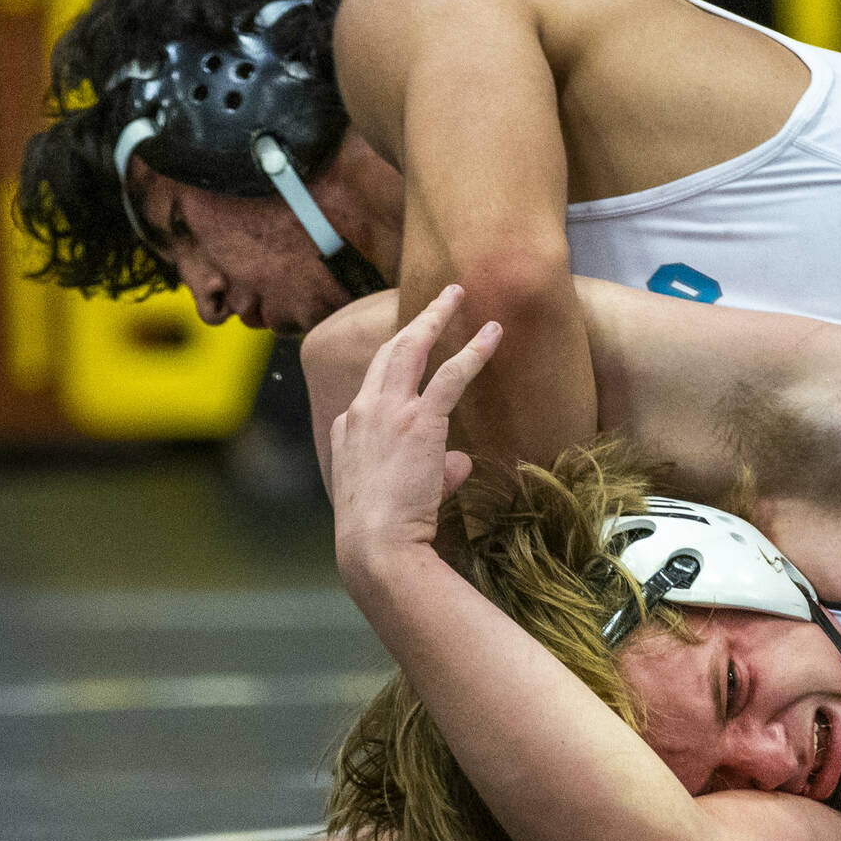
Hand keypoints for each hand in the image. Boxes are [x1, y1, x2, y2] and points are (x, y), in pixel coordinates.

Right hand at [330, 284, 501, 577]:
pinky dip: (473, 351)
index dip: (394, 370)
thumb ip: (430, 471)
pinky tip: (492, 333)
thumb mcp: (397, 494)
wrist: (375, 546)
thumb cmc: (381, 531)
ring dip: (435, 316)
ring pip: (411, 348)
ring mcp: (387, 411)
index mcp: (348, 429)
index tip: (411, 356)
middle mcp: (362, 411)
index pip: (372, 388)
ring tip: (456, 294)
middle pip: (388, 352)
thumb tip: (459, 463)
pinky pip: (450, 375)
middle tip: (437, 300)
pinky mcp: (419, 420)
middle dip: (413, 321)